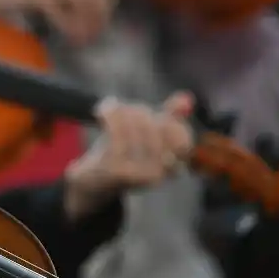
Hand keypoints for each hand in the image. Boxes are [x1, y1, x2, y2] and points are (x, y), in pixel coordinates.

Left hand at [63, 92, 194, 218]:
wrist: (92, 179)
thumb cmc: (125, 153)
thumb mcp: (150, 133)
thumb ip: (171, 117)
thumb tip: (186, 98)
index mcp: (172, 168)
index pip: (184, 141)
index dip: (171, 122)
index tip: (156, 115)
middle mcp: (158, 175)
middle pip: (158, 131)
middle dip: (143, 114)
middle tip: (128, 109)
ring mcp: (137, 175)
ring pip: (137, 131)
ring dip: (124, 113)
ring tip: (114, 108)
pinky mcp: (115, 171)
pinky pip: (116, 136)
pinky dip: (110, 116)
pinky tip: (102, 111)